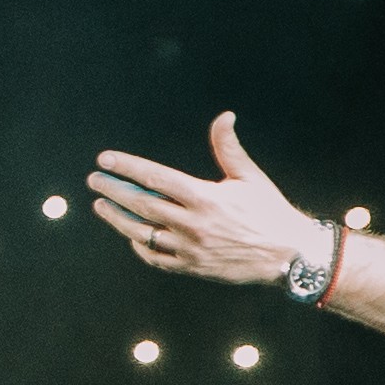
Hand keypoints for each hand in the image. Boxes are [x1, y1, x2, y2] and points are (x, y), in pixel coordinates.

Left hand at [87, 113, 321, 285]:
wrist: (290, 256)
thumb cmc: (270, 212)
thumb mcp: (250, 177)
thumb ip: (228, 148)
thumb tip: (224, 116)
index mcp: (205, 197)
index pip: (156, 178)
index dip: (127, 167)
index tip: (105, 160)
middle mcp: (193, 224)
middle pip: (142, 205)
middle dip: (114, 191)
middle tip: (94, 180)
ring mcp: (190, 249)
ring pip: (143, 233)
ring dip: (118, 219)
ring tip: (101, 206)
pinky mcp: (192, 268)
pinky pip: (156, 258)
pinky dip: (140, 246)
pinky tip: (131, 235)